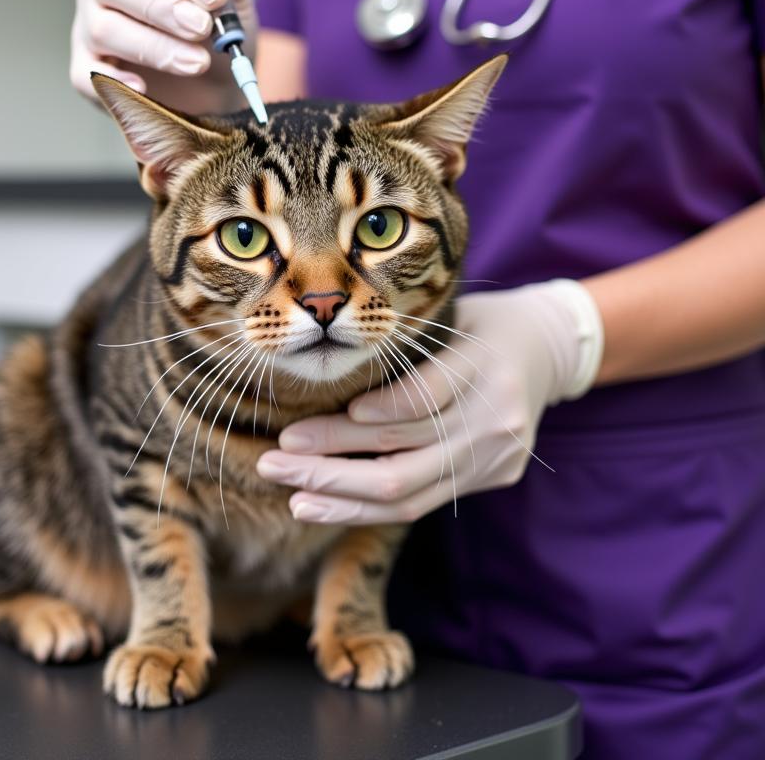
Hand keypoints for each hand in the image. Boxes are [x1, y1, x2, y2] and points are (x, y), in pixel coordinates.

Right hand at [70, 0, 257, 99]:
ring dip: (155, 47)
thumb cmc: (214, 30)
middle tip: (203, 28)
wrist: (212, 87)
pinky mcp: (86, 68)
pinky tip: (145, 88)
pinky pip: (88, 73)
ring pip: (105, 29)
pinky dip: (116, 81)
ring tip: (197, 63)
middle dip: (162, 6)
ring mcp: (88, 26)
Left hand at [256, 281, 602, 524]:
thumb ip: (402, 344)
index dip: (365, 416)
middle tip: (274, 460)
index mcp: (484, 363)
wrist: (548, 347)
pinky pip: (421, 502)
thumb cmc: (478, 322)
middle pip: (403, 455)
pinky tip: (321, 506)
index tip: (307, 425)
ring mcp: (498, 454)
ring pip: (409, 492)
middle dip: (330, 463)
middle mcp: (496, 417)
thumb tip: (321, 372)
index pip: (421, 398)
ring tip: (289, 493)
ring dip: (340, 497)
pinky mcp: (495, 477)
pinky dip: (366, 509)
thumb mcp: (448, 314)